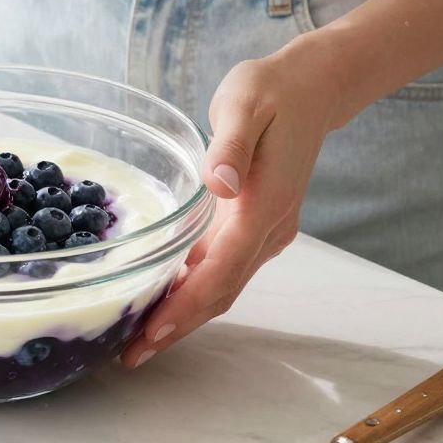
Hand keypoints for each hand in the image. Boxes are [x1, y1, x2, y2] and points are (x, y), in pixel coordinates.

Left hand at [121, 41, 346, 366]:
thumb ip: (231, 145)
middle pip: (221, 292)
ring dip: (184, 315)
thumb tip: (221, 184)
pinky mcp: (256, 225)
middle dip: (177, 327)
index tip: (151, 334)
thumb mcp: (247, 103)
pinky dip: (193, 290)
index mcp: (264, 205)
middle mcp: (268, 229)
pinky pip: (223, 269)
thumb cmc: (273, 90)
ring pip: (223, 286)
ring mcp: (266, 231)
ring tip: (137, 338)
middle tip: (130, 355)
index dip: (186, 307)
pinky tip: (162, 298)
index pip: (222, 271)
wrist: (312, 87)